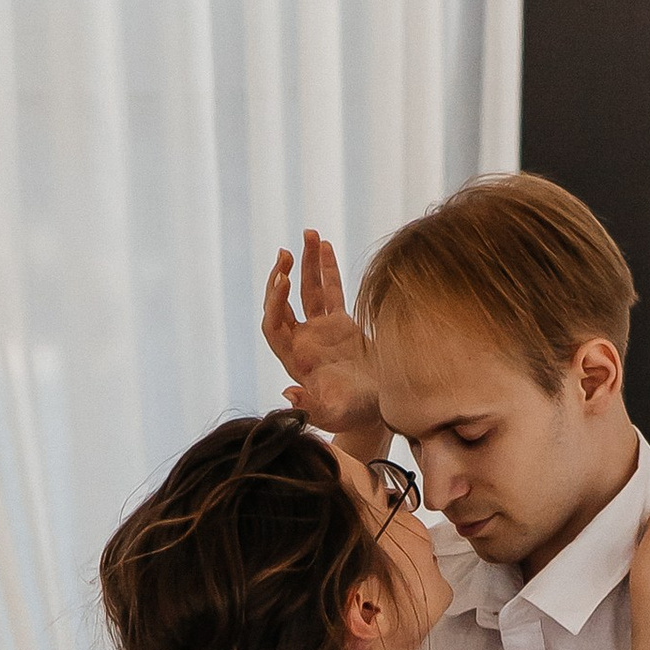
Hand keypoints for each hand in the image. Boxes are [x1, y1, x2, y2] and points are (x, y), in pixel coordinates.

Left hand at [261, 230, 380, 437]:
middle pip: (283, 302)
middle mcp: (304, 342)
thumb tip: (287, 392)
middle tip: (285, 253)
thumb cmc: (354, 416)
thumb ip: (310, 407)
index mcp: (295, 359)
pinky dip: (327, 270)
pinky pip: (331, 292)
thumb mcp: (332, 415)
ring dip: (306, 263)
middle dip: (282, 276)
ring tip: (308, 233)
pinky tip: (325, 245)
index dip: (274, 302)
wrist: (376, 413)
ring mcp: (322, 331)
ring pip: (308, 291)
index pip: (274, 324)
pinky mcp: (341, 325)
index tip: (284, 279)